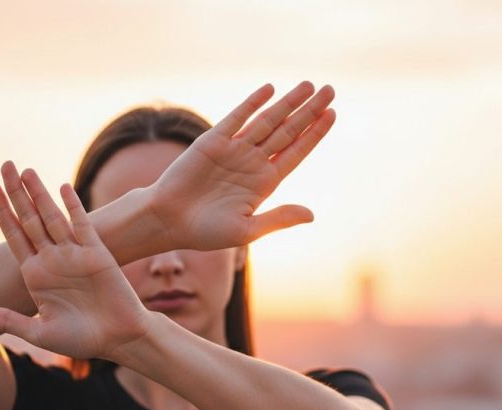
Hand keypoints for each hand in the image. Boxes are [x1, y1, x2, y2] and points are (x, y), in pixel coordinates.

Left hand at [0, 174, 151, 358]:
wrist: (118, 338)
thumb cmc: (81, 338)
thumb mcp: (41, 333)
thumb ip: (10, 321)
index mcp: (36, 274)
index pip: (14, 235)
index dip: (2, 211)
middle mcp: (53, 259)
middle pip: (29, 219)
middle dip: (16, 193)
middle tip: (5, 164)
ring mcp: (74, 254)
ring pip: (52, 217)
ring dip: (39, 194)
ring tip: (26, 170)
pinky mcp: (97, 253)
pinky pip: (82, 225)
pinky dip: (72, 207)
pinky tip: (62, 188)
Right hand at [148, 81, 335, 250]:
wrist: (168, 221)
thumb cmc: (206, 231)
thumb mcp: (247, 229)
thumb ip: (278, 218)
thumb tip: (312, 214)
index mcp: (265, 183)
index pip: (296, 152)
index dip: (314, 133)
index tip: (333, 115)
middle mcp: (253, 162)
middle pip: (288, 131)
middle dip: (309, 111)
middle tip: (330, 90)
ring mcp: (234, 149)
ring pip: (267, 121)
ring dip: (287, 103)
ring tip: (308, 85)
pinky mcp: (213, 140)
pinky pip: (236, 118)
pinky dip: (252, 103)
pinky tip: (269, 90)